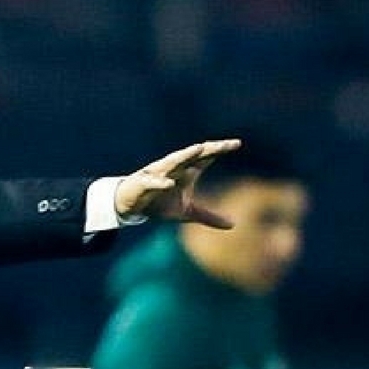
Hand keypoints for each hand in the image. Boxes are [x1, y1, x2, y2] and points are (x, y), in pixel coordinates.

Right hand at [115, 138, 241, 227]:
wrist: (132, 206)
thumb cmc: (160, 204)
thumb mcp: (188, 212)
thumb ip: (209, 217)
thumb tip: (233, 225)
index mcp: (186, 172)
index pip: (205, 157)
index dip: (220, 150)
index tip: (237, 143)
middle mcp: (173, 168)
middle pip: (193, 155)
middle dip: (207, 149)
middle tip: (223, 145)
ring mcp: (158, 174)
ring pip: (173, 162)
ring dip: (185, 155)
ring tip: (198, 148)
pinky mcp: (143, 184)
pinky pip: (152, 182)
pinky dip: (160, 182)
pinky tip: (169, 183)